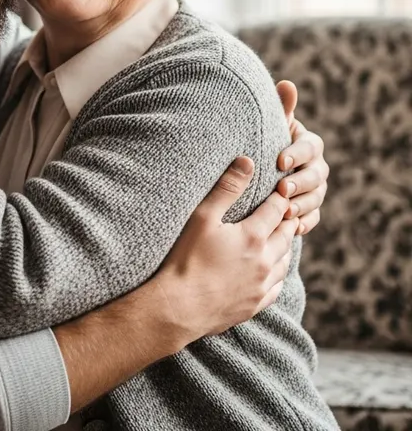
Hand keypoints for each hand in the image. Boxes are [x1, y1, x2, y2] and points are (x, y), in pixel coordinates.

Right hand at [152, 158, 296, 344]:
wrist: (180, 306)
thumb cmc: (187, 258)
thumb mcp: (203, 216)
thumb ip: (227, 188)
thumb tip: (248, 161)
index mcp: (253, 236)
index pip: (277, 209)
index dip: (280, 196)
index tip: (281, 186)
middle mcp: (265, 260)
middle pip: (286, 234)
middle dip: (287, 219)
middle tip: (287, 208)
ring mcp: (262, 285)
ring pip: (285, 260)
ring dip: (286, 245)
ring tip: (282, 235)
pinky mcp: (256, 304)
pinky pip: (278, 286)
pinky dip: (279, 273)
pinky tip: (274, 270)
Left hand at [275, 80, 328, 233]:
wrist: (258, 169)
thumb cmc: (264, 140)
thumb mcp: (270, 125)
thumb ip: (280, 108)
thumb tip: (287, 84)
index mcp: (309, 144)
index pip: (311, 147)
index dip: (297, 153)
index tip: (279, 160)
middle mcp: (317, 167)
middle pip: (317, 175)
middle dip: (300, 182)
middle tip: (282, 188)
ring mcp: (315, 190)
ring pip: (316, 199)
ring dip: (302, 205)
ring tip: (284, 211)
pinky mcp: (308, 209)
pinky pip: (312, 219)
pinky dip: (303, 223)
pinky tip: (292, 228)